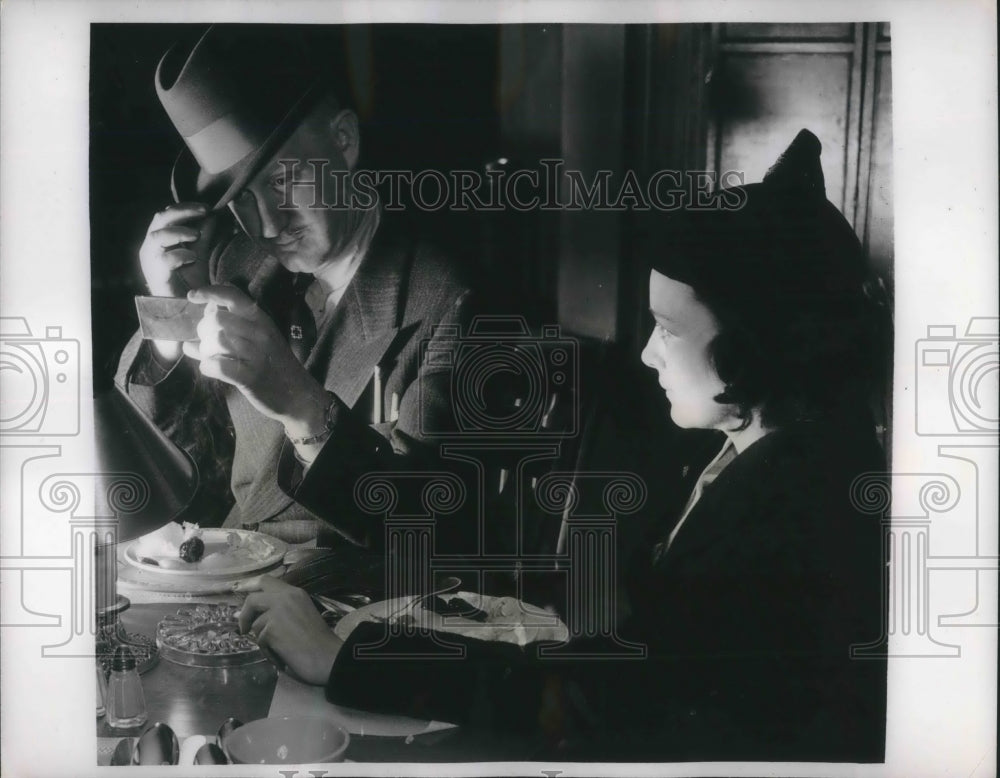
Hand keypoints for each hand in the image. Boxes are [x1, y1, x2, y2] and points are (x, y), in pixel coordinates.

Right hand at [139, 202, 219, 296]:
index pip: (167, 214)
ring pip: (157, 236)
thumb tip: (213, 215)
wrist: (184, 309)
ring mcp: (150, 261)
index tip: (206, 208)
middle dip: (183, 212)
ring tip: (196, 235)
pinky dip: (180, 254)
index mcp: (159, 239)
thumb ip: (203, 235)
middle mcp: (151, 247)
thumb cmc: (188, 281)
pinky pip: (164, 259)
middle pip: (160, 219)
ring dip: (179, 231)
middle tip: (204, 211)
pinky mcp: (156, 275)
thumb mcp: (199, 253)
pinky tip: (193, 258)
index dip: (185, 208)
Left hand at [181, 285, 329, 435]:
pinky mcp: (250, 377)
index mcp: (262, 320)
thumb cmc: (275, 366)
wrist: (297, 395)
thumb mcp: (261, 340)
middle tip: (207, 342)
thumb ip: (232, 329)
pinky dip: (207, 367)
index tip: (192, 296)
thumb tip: (196, 325)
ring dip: (205, 350)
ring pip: (215, 341)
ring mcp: (256, 355)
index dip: (209, 292)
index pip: (233, 296)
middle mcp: (260, 333)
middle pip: (217, 319)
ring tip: (211, 357)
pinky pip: (216, 365)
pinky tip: (213, 369)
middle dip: (203, 330)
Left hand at [235, 575, 342, 685]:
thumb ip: (283, 609)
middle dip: (245, 614)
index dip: (252, 592)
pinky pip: (260, 640)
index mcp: (295, 592)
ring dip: (263, 639)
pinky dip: (268, 651)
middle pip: (252, 598)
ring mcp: (278, 611)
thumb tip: (256, 616)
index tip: (248, 607)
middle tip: (244, 628)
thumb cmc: (320, 641)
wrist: (328, 657)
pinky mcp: (272, 628)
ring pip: (256, 624)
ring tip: (280, 649)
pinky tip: (282, 655)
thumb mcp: (302, 614)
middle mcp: (285, 597)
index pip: (266, 581)